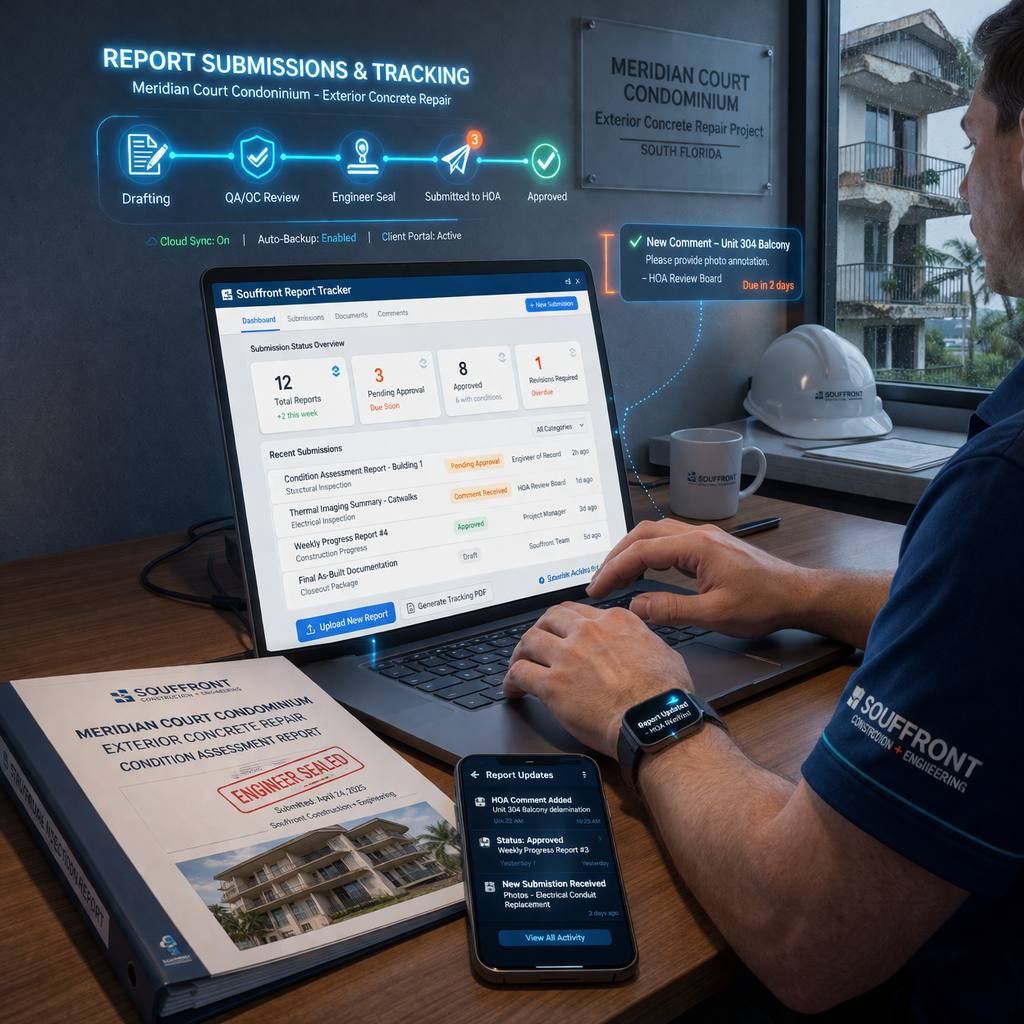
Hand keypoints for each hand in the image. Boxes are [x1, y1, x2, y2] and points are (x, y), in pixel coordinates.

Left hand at [503, 602, 692, 755]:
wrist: (655, 723)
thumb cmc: (666, 696)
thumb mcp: (664, 653)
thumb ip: (644, 641)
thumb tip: (642, 643)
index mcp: (615, 622)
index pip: (579, 612)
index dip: (565, 623)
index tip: (562, 633)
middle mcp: (588, 632)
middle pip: (550, 618)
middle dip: (540, 629)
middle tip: (535, 644)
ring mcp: (568, 656)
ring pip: (529, 640)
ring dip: (520, 652)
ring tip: (517, 664)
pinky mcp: (553, 684)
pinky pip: (519, 673)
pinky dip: (511, 680)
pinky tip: (512, 690)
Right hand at [585, 520, 810, 637]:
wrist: (797, 595)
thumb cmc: (765, 603)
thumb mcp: (716, 614)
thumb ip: (672, 609)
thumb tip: (636, 605)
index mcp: (697, 547)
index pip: (641, 552)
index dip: (614, 570)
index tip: (596, 588)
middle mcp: (698, 536)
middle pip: (643, 535)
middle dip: (615, 556)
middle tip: (598, 581)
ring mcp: (704, 539)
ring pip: (655, 535)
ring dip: (630, 553)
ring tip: (613, 577)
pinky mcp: (709, 548)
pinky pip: (668, 543)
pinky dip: (648, 555)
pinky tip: (643, 572)